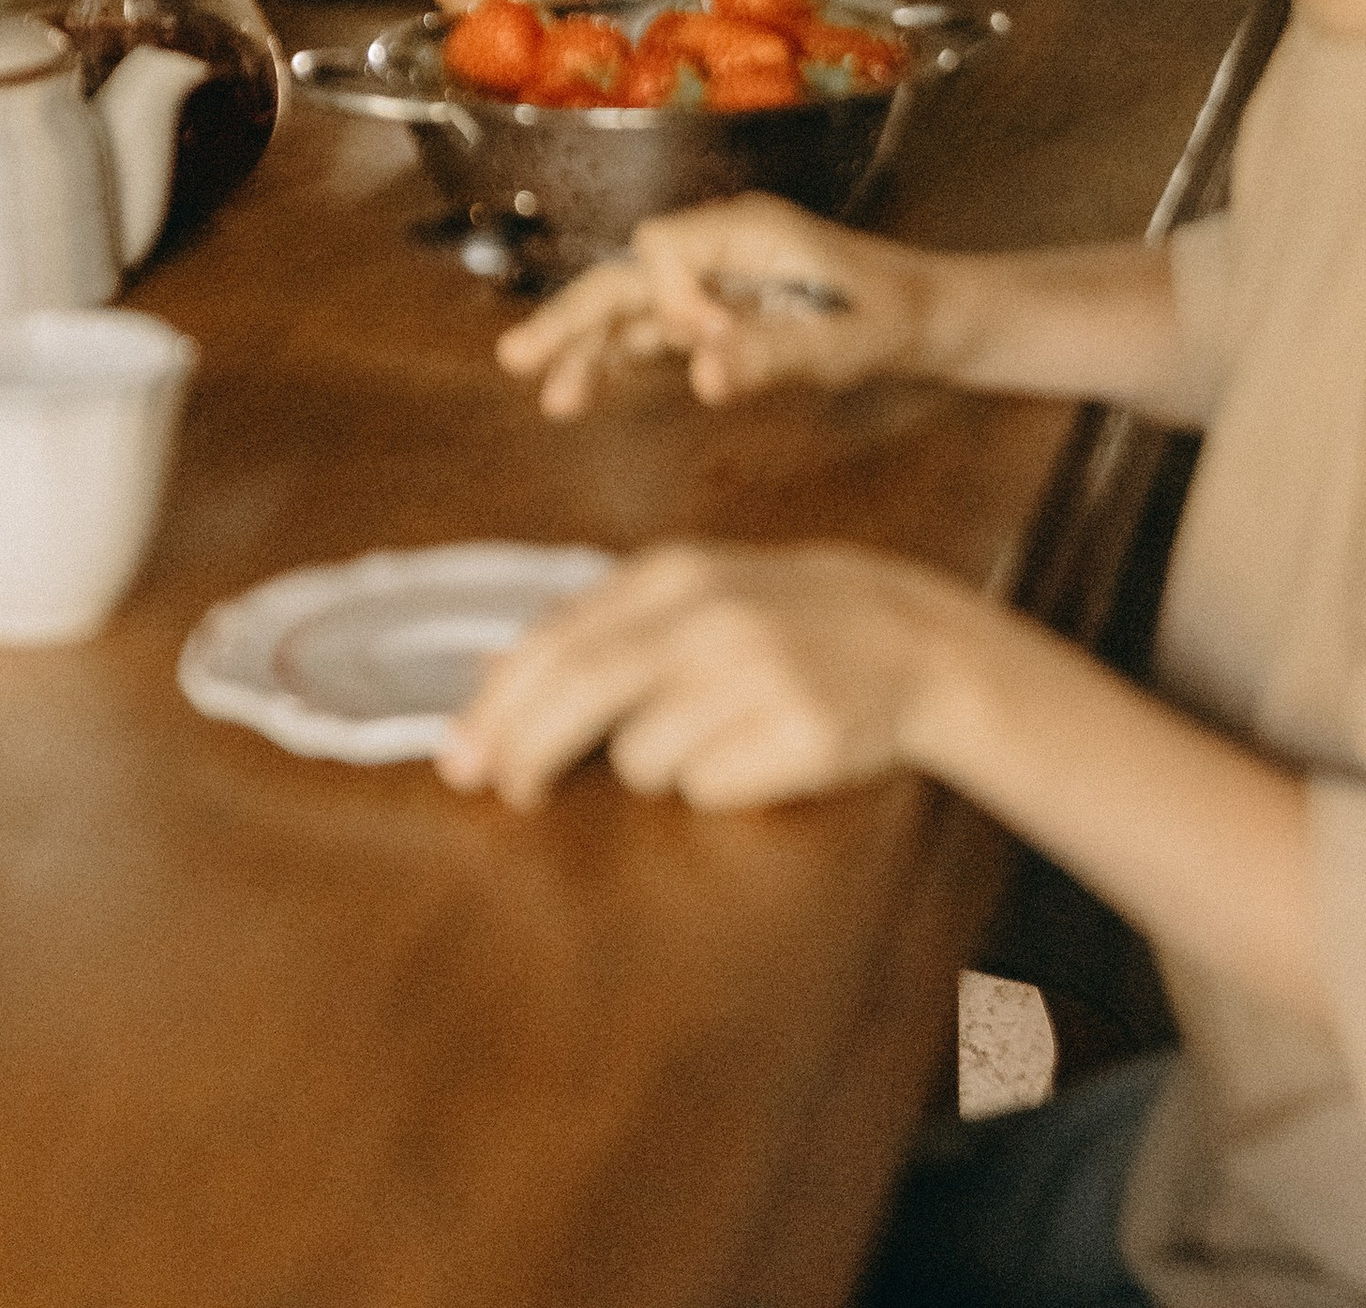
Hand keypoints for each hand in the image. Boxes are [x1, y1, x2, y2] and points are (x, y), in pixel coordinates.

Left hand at [437, 538, 986, 813]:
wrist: (907, 639)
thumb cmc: (773, 622)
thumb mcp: (687, 599)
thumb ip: (595, 629)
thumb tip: (492, 679)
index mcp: (671, 574)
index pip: (556, 641)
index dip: (498, 705)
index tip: (457, 755)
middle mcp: (709, 614)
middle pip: (580, 689)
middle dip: (525, 750)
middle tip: (504, 790)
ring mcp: (757, 671)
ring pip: (641, 756)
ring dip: (647, 765)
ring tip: (704, 734)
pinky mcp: (798, 731)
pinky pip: (705, 788)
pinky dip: (709, 784)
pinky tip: (750, 752)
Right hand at [499, 196, 946, 418]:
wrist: (930, 317)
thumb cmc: (893, 317)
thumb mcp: (840, 342)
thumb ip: (770, 354)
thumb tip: (702, 373)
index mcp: (743, 231)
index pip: (662, 252)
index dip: (667, 301)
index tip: (706, 345)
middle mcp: (720, 247)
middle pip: (629, 275)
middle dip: (576, 317)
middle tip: (519, 361)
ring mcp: (718, 279)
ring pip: (636, 307)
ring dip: (592, 346)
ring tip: (550, 394)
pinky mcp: (724, 311)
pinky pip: (659, 331)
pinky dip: (625, 356)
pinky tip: (593, 388)